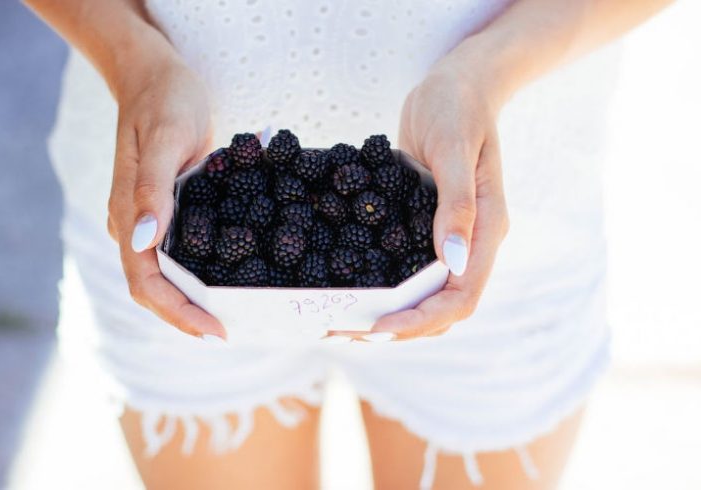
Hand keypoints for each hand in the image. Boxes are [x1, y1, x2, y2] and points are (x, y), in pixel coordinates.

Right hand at [107, 56, 226, 340]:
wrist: (153, 74)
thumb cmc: (163, 98)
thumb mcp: (166, 137)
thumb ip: (154, 189)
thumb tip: (143, 241)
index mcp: (127, 213)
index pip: (144, 281)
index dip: (177, 311)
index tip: (214, 329)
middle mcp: (132, 224)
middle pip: (151, 288)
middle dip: (185, 315)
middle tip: (226, 331)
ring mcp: (145, 219)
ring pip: (161, 276)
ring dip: (189, 301)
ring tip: (226, 316)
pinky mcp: (163, 209)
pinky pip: (175, 253)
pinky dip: (195, 275)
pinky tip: (223, 279)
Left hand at [333, 58, 509, 341]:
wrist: (458, 84)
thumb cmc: (457, 107)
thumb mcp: (454, 149)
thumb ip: (456, 206)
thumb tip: (453, 263)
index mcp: (487, 230)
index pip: (462, 296)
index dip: (423, 319)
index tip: (380, 326)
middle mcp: (471, 243)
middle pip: (443, 308)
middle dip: (401, 327)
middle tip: (351, 332)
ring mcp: (450, 238)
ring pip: (426, 296)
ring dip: (391, 315)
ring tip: (347, 323)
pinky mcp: (427, 227)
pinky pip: (409, 270)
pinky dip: (385, 288)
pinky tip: (353, 289)